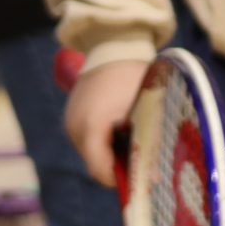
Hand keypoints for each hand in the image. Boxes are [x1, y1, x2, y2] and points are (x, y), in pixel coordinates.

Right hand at [66, 59, 147, 187]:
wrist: (114, 45)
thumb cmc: (135, 77)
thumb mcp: (146, 112)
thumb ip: (148, 145)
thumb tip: (154, 179)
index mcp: (92, 127)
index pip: (101, 171)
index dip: (123, 180)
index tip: (144, 178)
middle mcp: (74, 127)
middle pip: (96, 164)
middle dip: (120, 166)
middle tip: (143, 158)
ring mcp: (70, 121)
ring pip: (92, 152)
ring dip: (112, 152)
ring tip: (133, 137)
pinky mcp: (71, 115)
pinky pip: (88, 138)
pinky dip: (104, 140)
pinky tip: (120, 126)